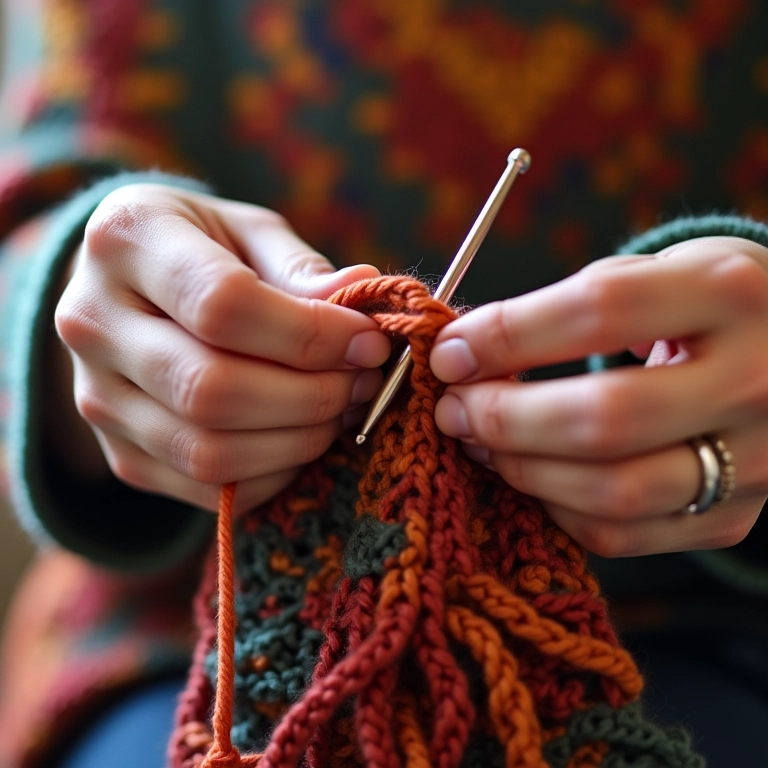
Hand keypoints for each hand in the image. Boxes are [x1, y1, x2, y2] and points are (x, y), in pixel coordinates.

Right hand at [54, 184, 389, 513]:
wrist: (135, 292)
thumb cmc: (206, 252)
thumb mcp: (250, 233)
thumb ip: (300, 268)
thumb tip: (362, 293)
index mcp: (126, 241)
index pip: (221, 304)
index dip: (309, 334)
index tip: (368, 341)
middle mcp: (92, 323)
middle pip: (211, 388)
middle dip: (310, 395)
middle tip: (362, 382)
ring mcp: (98, 399)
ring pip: (207, 452)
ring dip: (298, 441)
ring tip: (342, 410)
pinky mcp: (121, 455)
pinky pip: (208, 489)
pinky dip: (274, 475)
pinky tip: (302, 438)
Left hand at [430, 236, 767, 556]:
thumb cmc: (704, 309)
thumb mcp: (660, 273)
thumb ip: (572, 304)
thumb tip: (467, 351)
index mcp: (728, 294)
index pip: (600, 311)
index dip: (508, 335)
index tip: (451, 352)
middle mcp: (753, 381)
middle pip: (604, 418)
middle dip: (505, 417)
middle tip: (454, 408)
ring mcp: (753, 461)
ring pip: (612, 491)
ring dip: (522, 469)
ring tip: (479, 441)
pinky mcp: (731, 517)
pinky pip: (623, 534)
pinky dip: (557, 507)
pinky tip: (532, 474)